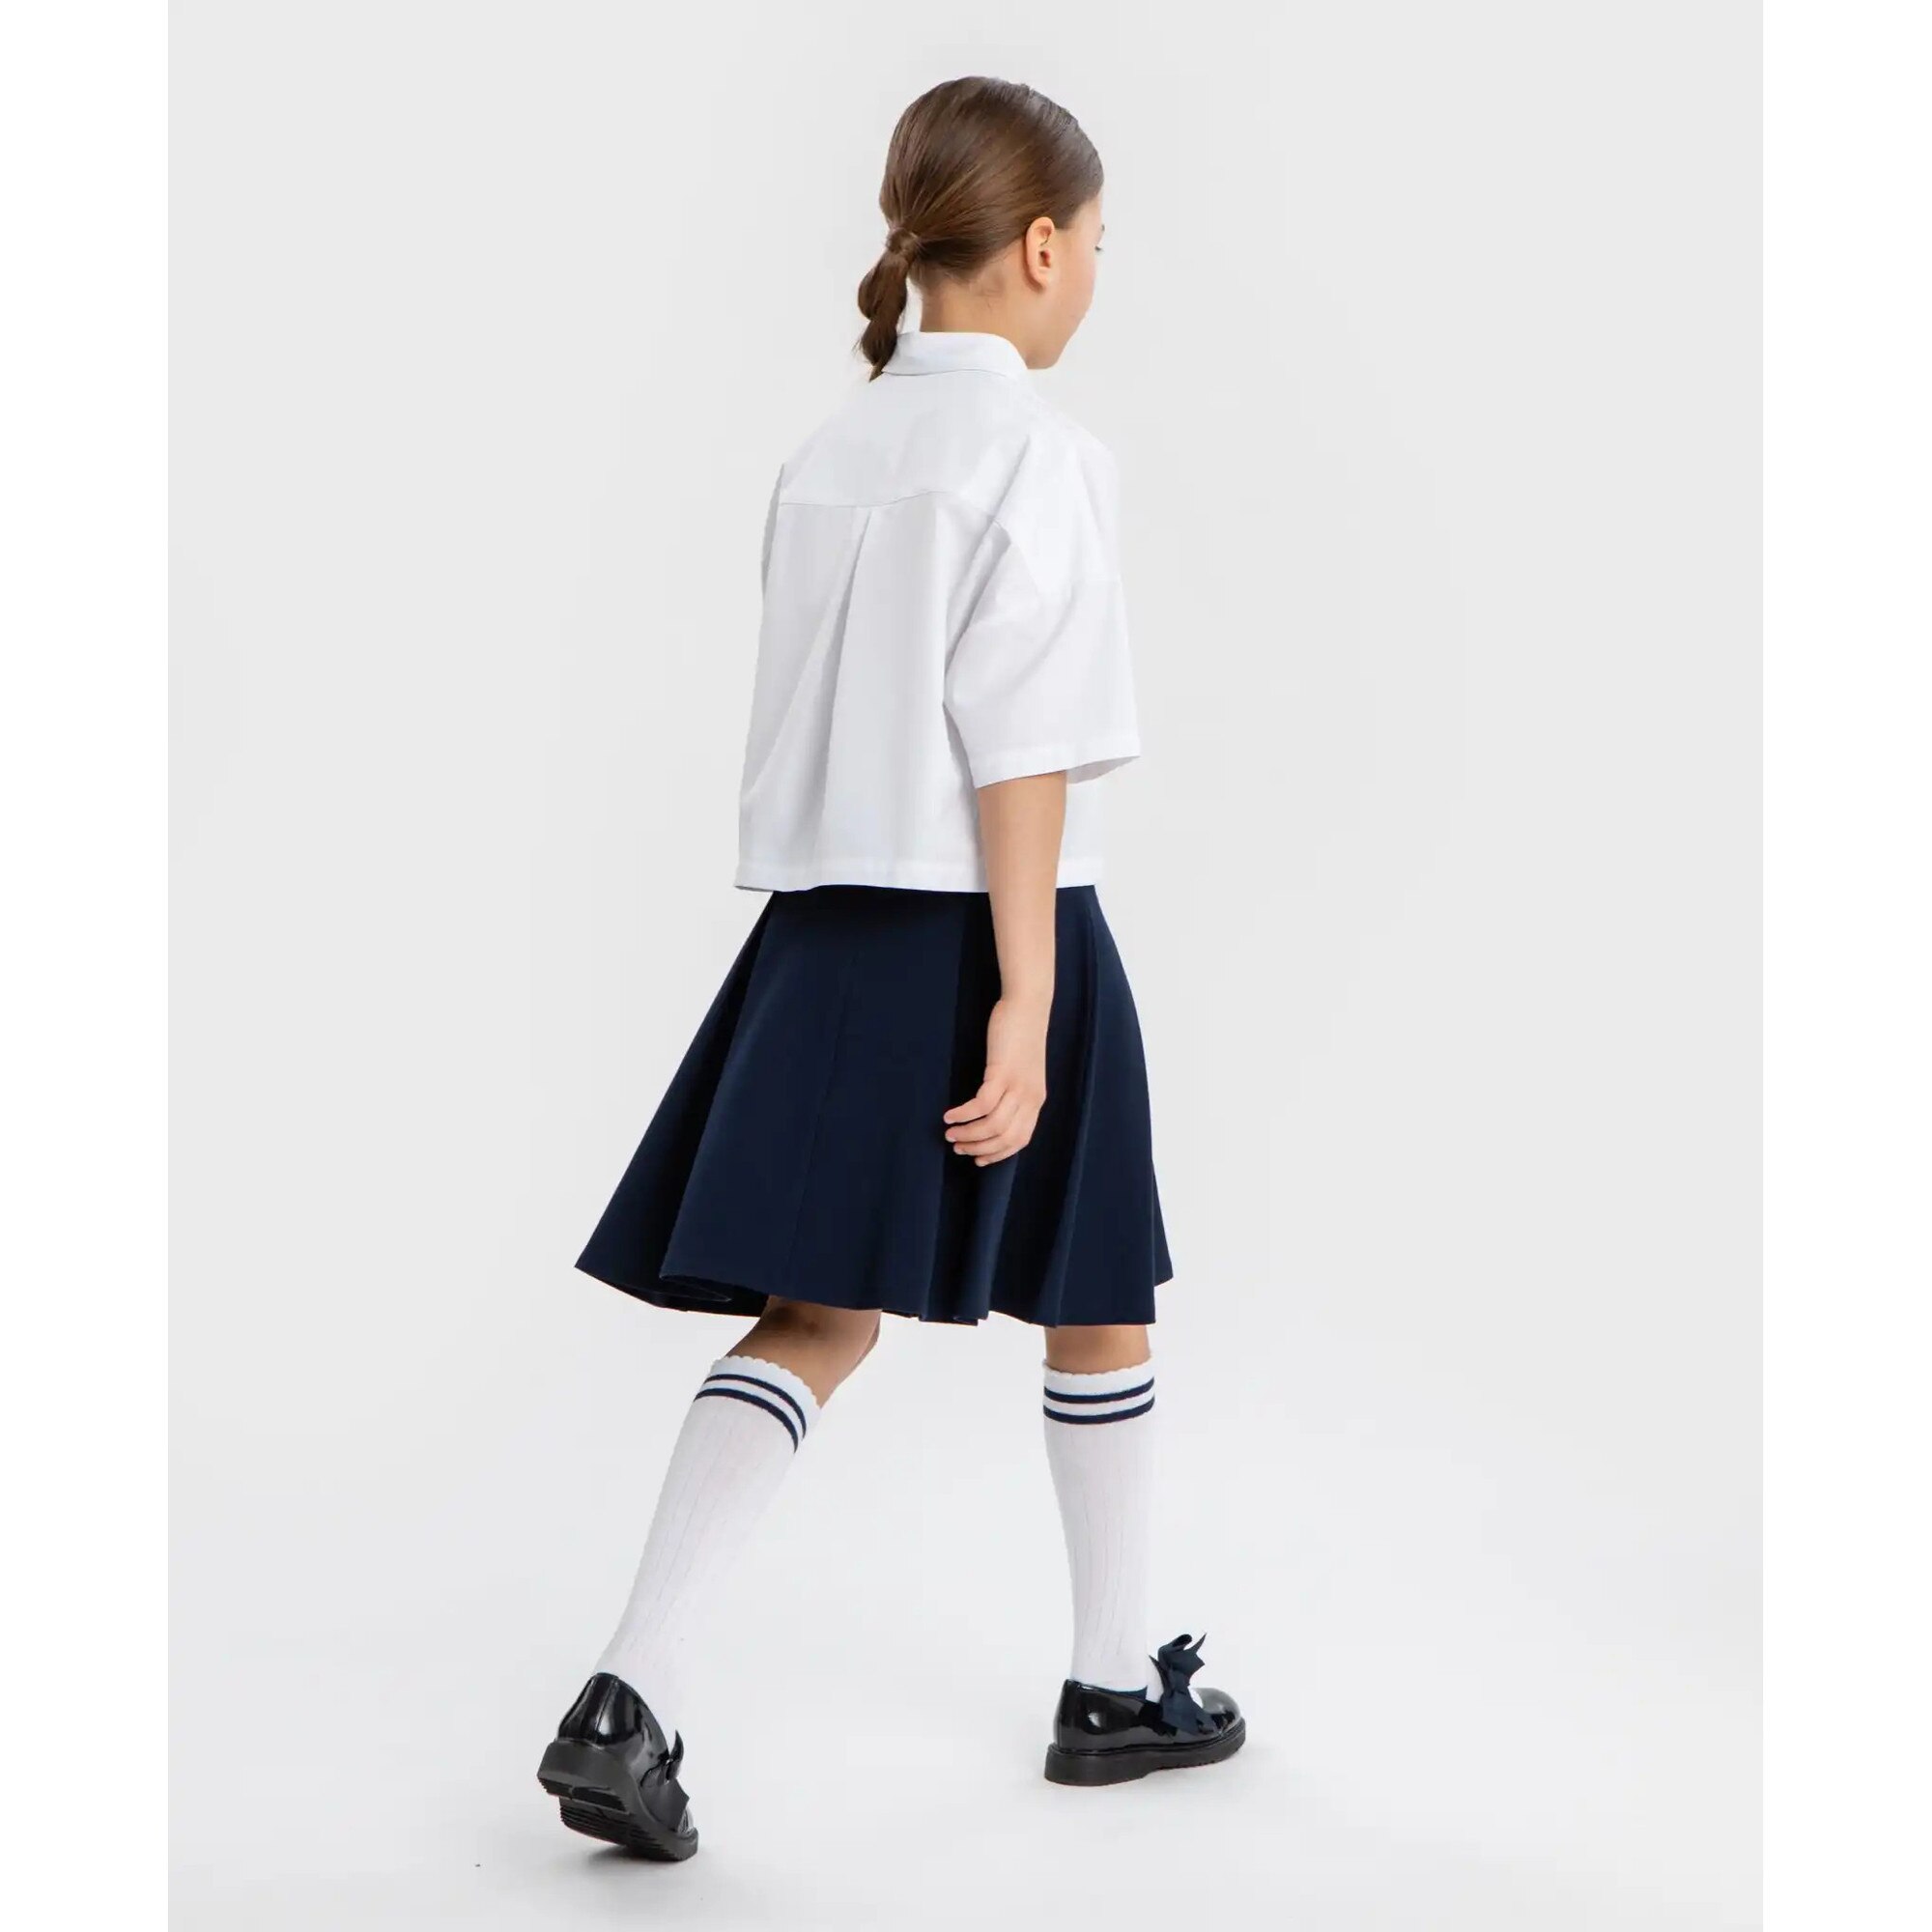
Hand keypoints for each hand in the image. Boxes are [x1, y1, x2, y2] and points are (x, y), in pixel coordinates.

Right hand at [943, 996, 1049, 1165]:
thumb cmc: (1021, 1036)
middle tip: (957, 1146)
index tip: (977, 1159)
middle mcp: (1030, 1098)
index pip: (1020, 1140)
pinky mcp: (1002, 1072)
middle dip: (978, 1148)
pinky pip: (982, 1104)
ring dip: (968, 1133)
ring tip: (950, 1132)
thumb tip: (993, 1113)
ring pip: (993, 1125)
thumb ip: (1014, 1093)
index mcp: (1036, 1100)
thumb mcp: (1023, 1070)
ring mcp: (1017, 1086)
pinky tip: (950, 1114)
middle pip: (1005, 1138)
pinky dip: (964, 1114)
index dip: (997, 1154)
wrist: (1028, 1006)